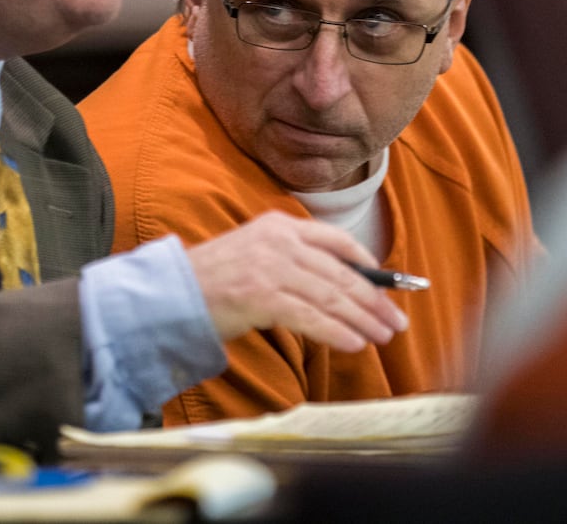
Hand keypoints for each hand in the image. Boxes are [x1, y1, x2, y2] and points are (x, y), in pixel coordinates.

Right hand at [185, 212, 409, 351]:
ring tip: (383, 336)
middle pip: (341, 273)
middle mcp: (279, 240)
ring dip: (363, 319)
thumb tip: (342, 288)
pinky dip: (338, 332)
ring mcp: (271, 267)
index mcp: (279, 224)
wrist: (170, 293)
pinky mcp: (262, 296)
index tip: (388, 285)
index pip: (336, 240)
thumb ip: (294, 262)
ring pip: (332, 296)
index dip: (367, 265)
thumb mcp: (256, 255)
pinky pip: (312, 317)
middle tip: (396, 320)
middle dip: (374, 300)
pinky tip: (355, 343)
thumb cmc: (212, 280)